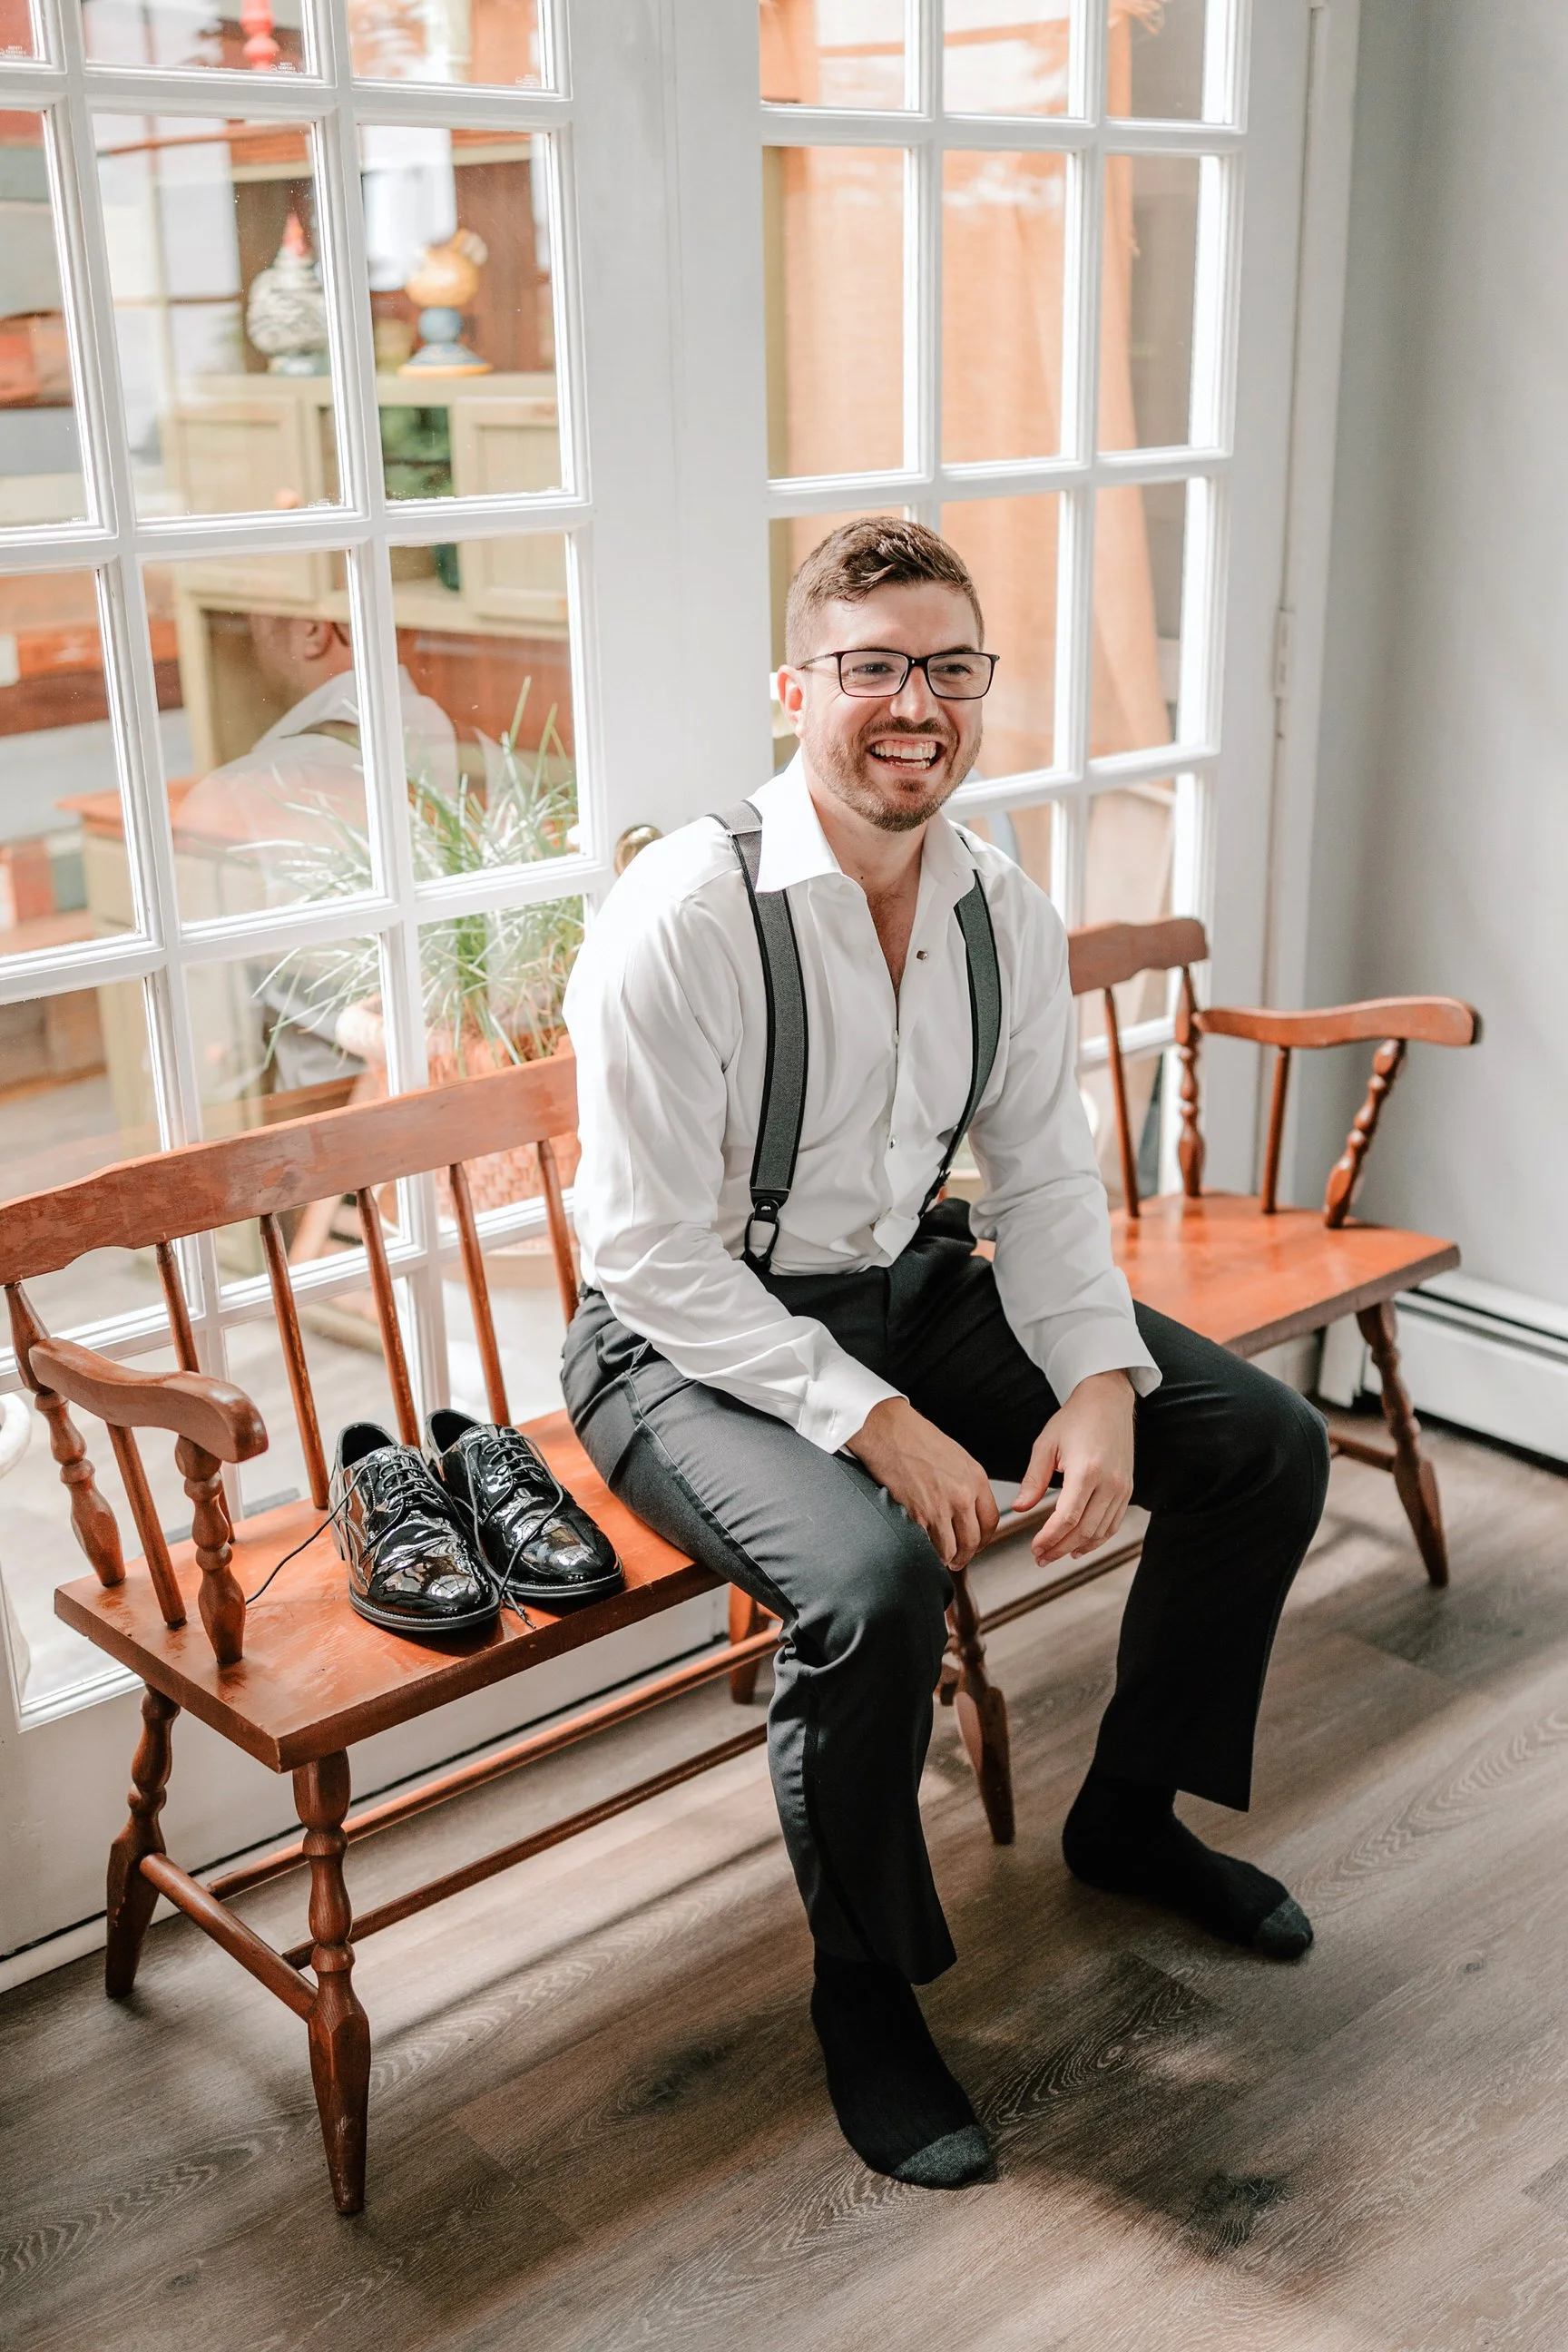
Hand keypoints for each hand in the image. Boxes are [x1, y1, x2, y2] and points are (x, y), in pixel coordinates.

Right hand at [846, 1396, 998, 1569]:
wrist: (888, 1431)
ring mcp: (940, 1507)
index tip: (976, 1544)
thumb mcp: (956, 1457)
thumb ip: (967, 1484)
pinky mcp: (917, 1515)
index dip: (984, 1539)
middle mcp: (962, 1495)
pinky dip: (926, 1552)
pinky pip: (928, 1545)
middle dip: (965, 1555)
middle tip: (958, 1560)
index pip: (991, 1521)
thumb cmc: (917, 1439)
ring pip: (951, 1549)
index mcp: (976, 1479)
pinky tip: (923, 1549)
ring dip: (946, 1558)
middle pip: (973, 1541)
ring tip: (940, 1558)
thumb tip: (970, 1510)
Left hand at [1016, 1370, 1135, 1565]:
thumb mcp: (1046, 1444)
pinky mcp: (1128, 1489)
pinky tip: (1079, 1545)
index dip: (1049, 1538)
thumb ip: (1033, 1479)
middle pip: (1083, 1530)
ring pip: (1100, 1531)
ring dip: (1077, 1547)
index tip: (1034, 1549)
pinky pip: (1113, 1524)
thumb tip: (1020, 1508)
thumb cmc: (1075, 1419)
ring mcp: (1121, 1487)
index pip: (1067, 1517)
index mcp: (1086, 1470)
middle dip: (1059, 1548)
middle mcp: (1109, 1482)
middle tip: (1040, 1558)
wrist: (1108, 1401)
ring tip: (1055, 1554)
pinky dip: (1097, 1539)